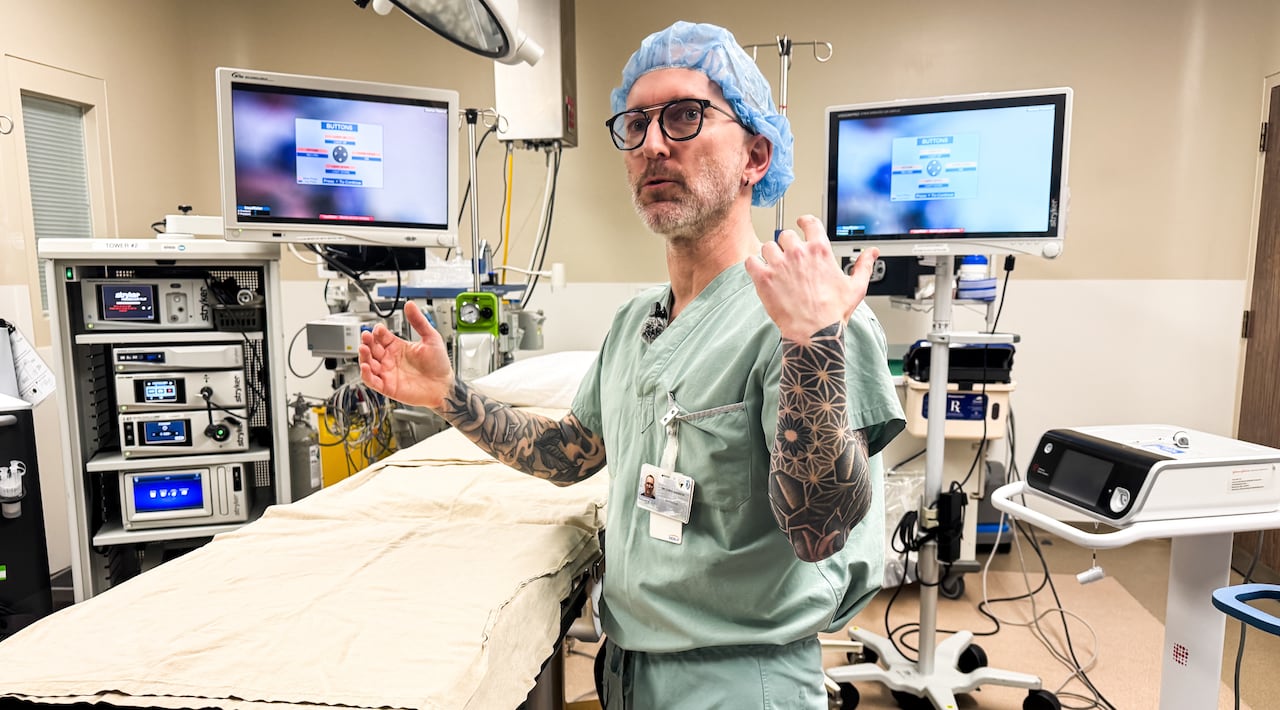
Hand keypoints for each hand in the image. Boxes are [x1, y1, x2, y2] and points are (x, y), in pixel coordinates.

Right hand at [359, 300, 453, 407]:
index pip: (382, 337)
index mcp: (398, 347)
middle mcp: (391, 359)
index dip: (378, 332)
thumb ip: (419, 321)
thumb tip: (410, 305)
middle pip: (372, 348)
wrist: (444, 385)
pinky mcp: (388, 386)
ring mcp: (388, 373)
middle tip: (366, 335)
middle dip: (367, 341)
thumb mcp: (431, 337)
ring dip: (364, 356)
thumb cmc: (439, 365)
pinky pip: (372, 381)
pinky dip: (366, 375)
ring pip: (369, 363)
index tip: (378, 328)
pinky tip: (366, 366)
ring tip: (364, 348)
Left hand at [744, 214, 878, 342]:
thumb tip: (872, 253)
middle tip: (787, 257)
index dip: (803, 221)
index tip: (800, 223)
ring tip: (773, 267)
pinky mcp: (764, 278)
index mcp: (820, 251)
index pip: (809, 223)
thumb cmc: (833, 312)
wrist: (814, 331)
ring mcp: (779, 264)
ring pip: (767, 246)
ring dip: (769, 254)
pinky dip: (753, 265)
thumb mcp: (855, 287)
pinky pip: (751, 261)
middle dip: (786, 244)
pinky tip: (758, 272)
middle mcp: (798, 253)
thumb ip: (863, 266)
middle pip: (785, 235)